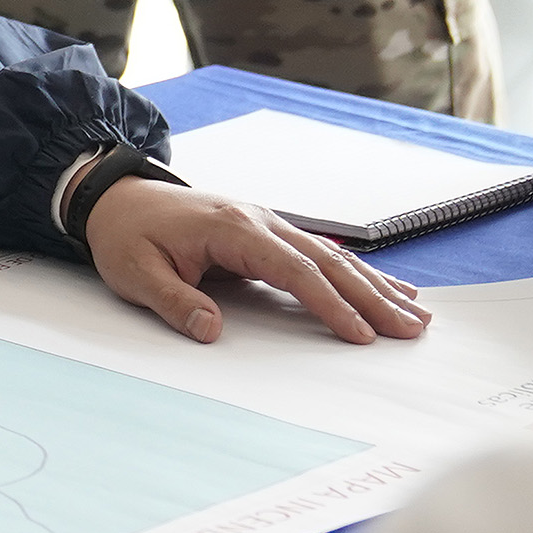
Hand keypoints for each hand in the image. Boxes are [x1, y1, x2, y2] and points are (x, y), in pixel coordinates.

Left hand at [84, 181, 430, 346]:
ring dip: (374, 284)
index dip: (331, 306)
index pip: (296, 272)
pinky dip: (353, 271)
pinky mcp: (265, 232)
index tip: (361, 335)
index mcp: (234, 230)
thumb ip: (175, 302)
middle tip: (412, 327)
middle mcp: (260, 221)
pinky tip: (382, 286)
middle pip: (328, 262)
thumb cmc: (127, 234)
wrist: (116, 197)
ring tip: (416, 311)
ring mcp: (266, 223)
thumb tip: (211, 331)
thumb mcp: (137, 273)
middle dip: (373, 297)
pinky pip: (318, 253)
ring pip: (332, 255)